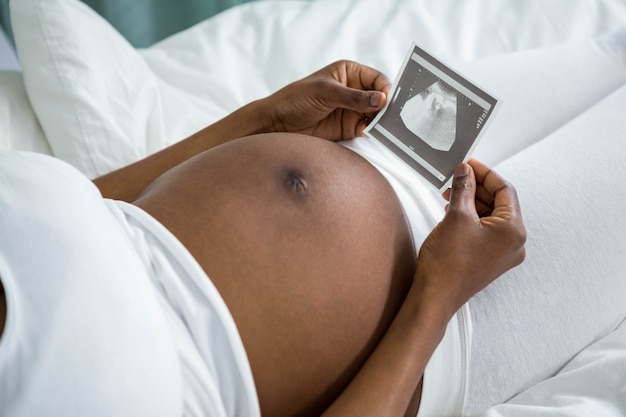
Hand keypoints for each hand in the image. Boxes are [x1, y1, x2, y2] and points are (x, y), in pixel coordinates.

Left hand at [262, 60, 391, 140]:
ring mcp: (352, 110)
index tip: (387, 101)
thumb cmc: (296, 99)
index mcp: (349, 73)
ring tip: (385, 128)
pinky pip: (367, 130)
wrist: (277, 124)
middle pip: (380, 98)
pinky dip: (373, 133)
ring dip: (382, 122)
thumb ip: (354, 97)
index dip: (385, 89)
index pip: (377, 79)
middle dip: (387, 107)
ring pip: (376, 115)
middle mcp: (354, 90)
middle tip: (391, 118)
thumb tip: (381, 99)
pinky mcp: (348, 128)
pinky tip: (374, 135)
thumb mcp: (325, 93)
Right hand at [414, 159, 525, 316]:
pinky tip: (454, 211)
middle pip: (499, 203)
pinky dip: (471, 217)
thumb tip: (465, 172)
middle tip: (458, 176)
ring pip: (491, 217)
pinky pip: (485, 230)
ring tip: (451, 193)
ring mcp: (501, 254)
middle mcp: (513, 244)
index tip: (469, 165)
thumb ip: (463, 189)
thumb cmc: (447, 265)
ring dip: (472, 202)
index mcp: (513, 231)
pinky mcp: (488, 259)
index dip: (485, 173)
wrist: (435, 296)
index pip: (505, 190)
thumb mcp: (456, 216)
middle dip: (477, 187)